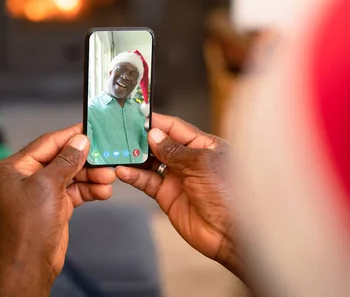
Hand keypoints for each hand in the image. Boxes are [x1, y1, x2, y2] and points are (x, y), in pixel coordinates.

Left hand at [0, 124, 115, 296]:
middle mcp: (26, 177)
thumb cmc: (29, 226)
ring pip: (71, 175)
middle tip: (107, 157)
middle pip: (61, 158)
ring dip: (91, 176)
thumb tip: (80, 140)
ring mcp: (40, 192)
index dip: (70, 136)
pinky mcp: (54, 205)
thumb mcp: (48, 185)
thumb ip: (66, 160)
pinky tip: (104, 191)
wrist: (31, 264)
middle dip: (85, 160)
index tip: (91, 129)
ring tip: (109, 178)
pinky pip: (74, 191)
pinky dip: (89, 190)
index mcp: (15, 167)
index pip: (47, 143)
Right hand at [115, 114, 243, 278]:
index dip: (157, 122)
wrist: (231, 234)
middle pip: (160, 144)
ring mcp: (177, 178)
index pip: (176, 128)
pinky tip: (123, 171)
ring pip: (149, 162)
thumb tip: (154, 135)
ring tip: (118, 152)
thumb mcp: (202, 164)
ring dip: (134, 158)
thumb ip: (175, 150)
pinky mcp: (167, 196)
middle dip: (141, 139)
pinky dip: (134, 176)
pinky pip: (147, 182)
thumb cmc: (230, 196)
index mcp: (203, 146)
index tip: (137, 116)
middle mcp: (189, 160)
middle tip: (122, 134)